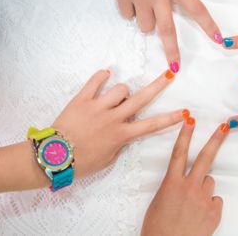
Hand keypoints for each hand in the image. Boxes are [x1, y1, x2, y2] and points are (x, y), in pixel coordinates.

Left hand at [53, 69, 185, 177]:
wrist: (53, 158)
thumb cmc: (81, 163)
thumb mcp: (108, 159)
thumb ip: (120, 143)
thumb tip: (125, 131)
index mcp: (121, 135)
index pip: (151, 125)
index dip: (170, 119)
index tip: (184, 112)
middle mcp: (113, 118)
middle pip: (141, 98)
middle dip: (159, 86)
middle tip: (170, 74)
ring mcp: (98, 107)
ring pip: (120, 88)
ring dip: (122, 92)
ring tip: (116, 98)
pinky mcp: (82, 100)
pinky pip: (94, 82)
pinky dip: (101, 76)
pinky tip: (105, 74)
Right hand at [141, 121, 229, 235]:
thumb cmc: (157, 228)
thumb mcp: (159, 202)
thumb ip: (174, 186)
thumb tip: (185, 181)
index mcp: (171, 183)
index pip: (179, 152)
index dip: (185, 134)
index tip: (190, 119)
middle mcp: (189, 187)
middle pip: (205, 158)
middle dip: (216, 140)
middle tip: (225, 126)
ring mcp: (203, 199)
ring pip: (209, 182)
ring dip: (203, 188)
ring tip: (192, 205)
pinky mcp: (214, 212)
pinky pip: (215, 200)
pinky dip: (209, 205)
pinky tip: (199, 216)